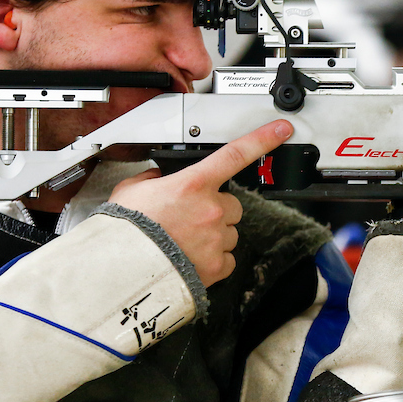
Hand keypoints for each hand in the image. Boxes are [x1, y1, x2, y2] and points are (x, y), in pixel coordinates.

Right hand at [109, 120, 292, 285]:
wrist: (121, 271)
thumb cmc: (124, 231)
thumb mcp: (131, 190)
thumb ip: (152, 179)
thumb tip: (158, 179)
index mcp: (193, 184)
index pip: (235, 154)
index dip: (262, 140)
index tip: (281, 130)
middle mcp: (211, 209)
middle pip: (232, 205)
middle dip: (216, 210)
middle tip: (189, 220)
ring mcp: (216, 238)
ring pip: (229, 232)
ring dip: (214, 236)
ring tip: (184, 242)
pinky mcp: (217, 265)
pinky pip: (227, 258)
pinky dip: (214, 260)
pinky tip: (192, 259)